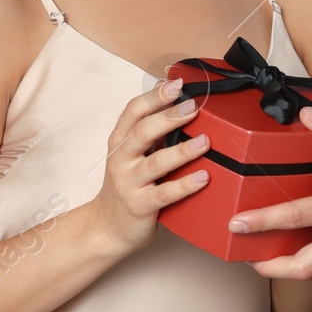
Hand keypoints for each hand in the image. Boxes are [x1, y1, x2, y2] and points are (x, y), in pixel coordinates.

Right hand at [89, 78, 210, 253]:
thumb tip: (174, 95)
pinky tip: (203, 178)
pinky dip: (184, 185)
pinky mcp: (140, 206)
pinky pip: (164, 194)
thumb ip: (150, 129)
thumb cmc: (127, 185)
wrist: (106, 228)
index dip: (153, 96)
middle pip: (141, 132)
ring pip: (154, 163)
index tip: (175, 84)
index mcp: (120, 141)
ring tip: (205, 141)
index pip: (132, 112)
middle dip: (168, 117)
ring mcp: (129, 184)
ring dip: (181, 151)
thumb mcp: (132, 153)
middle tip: (193, 107)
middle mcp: (121, 159)